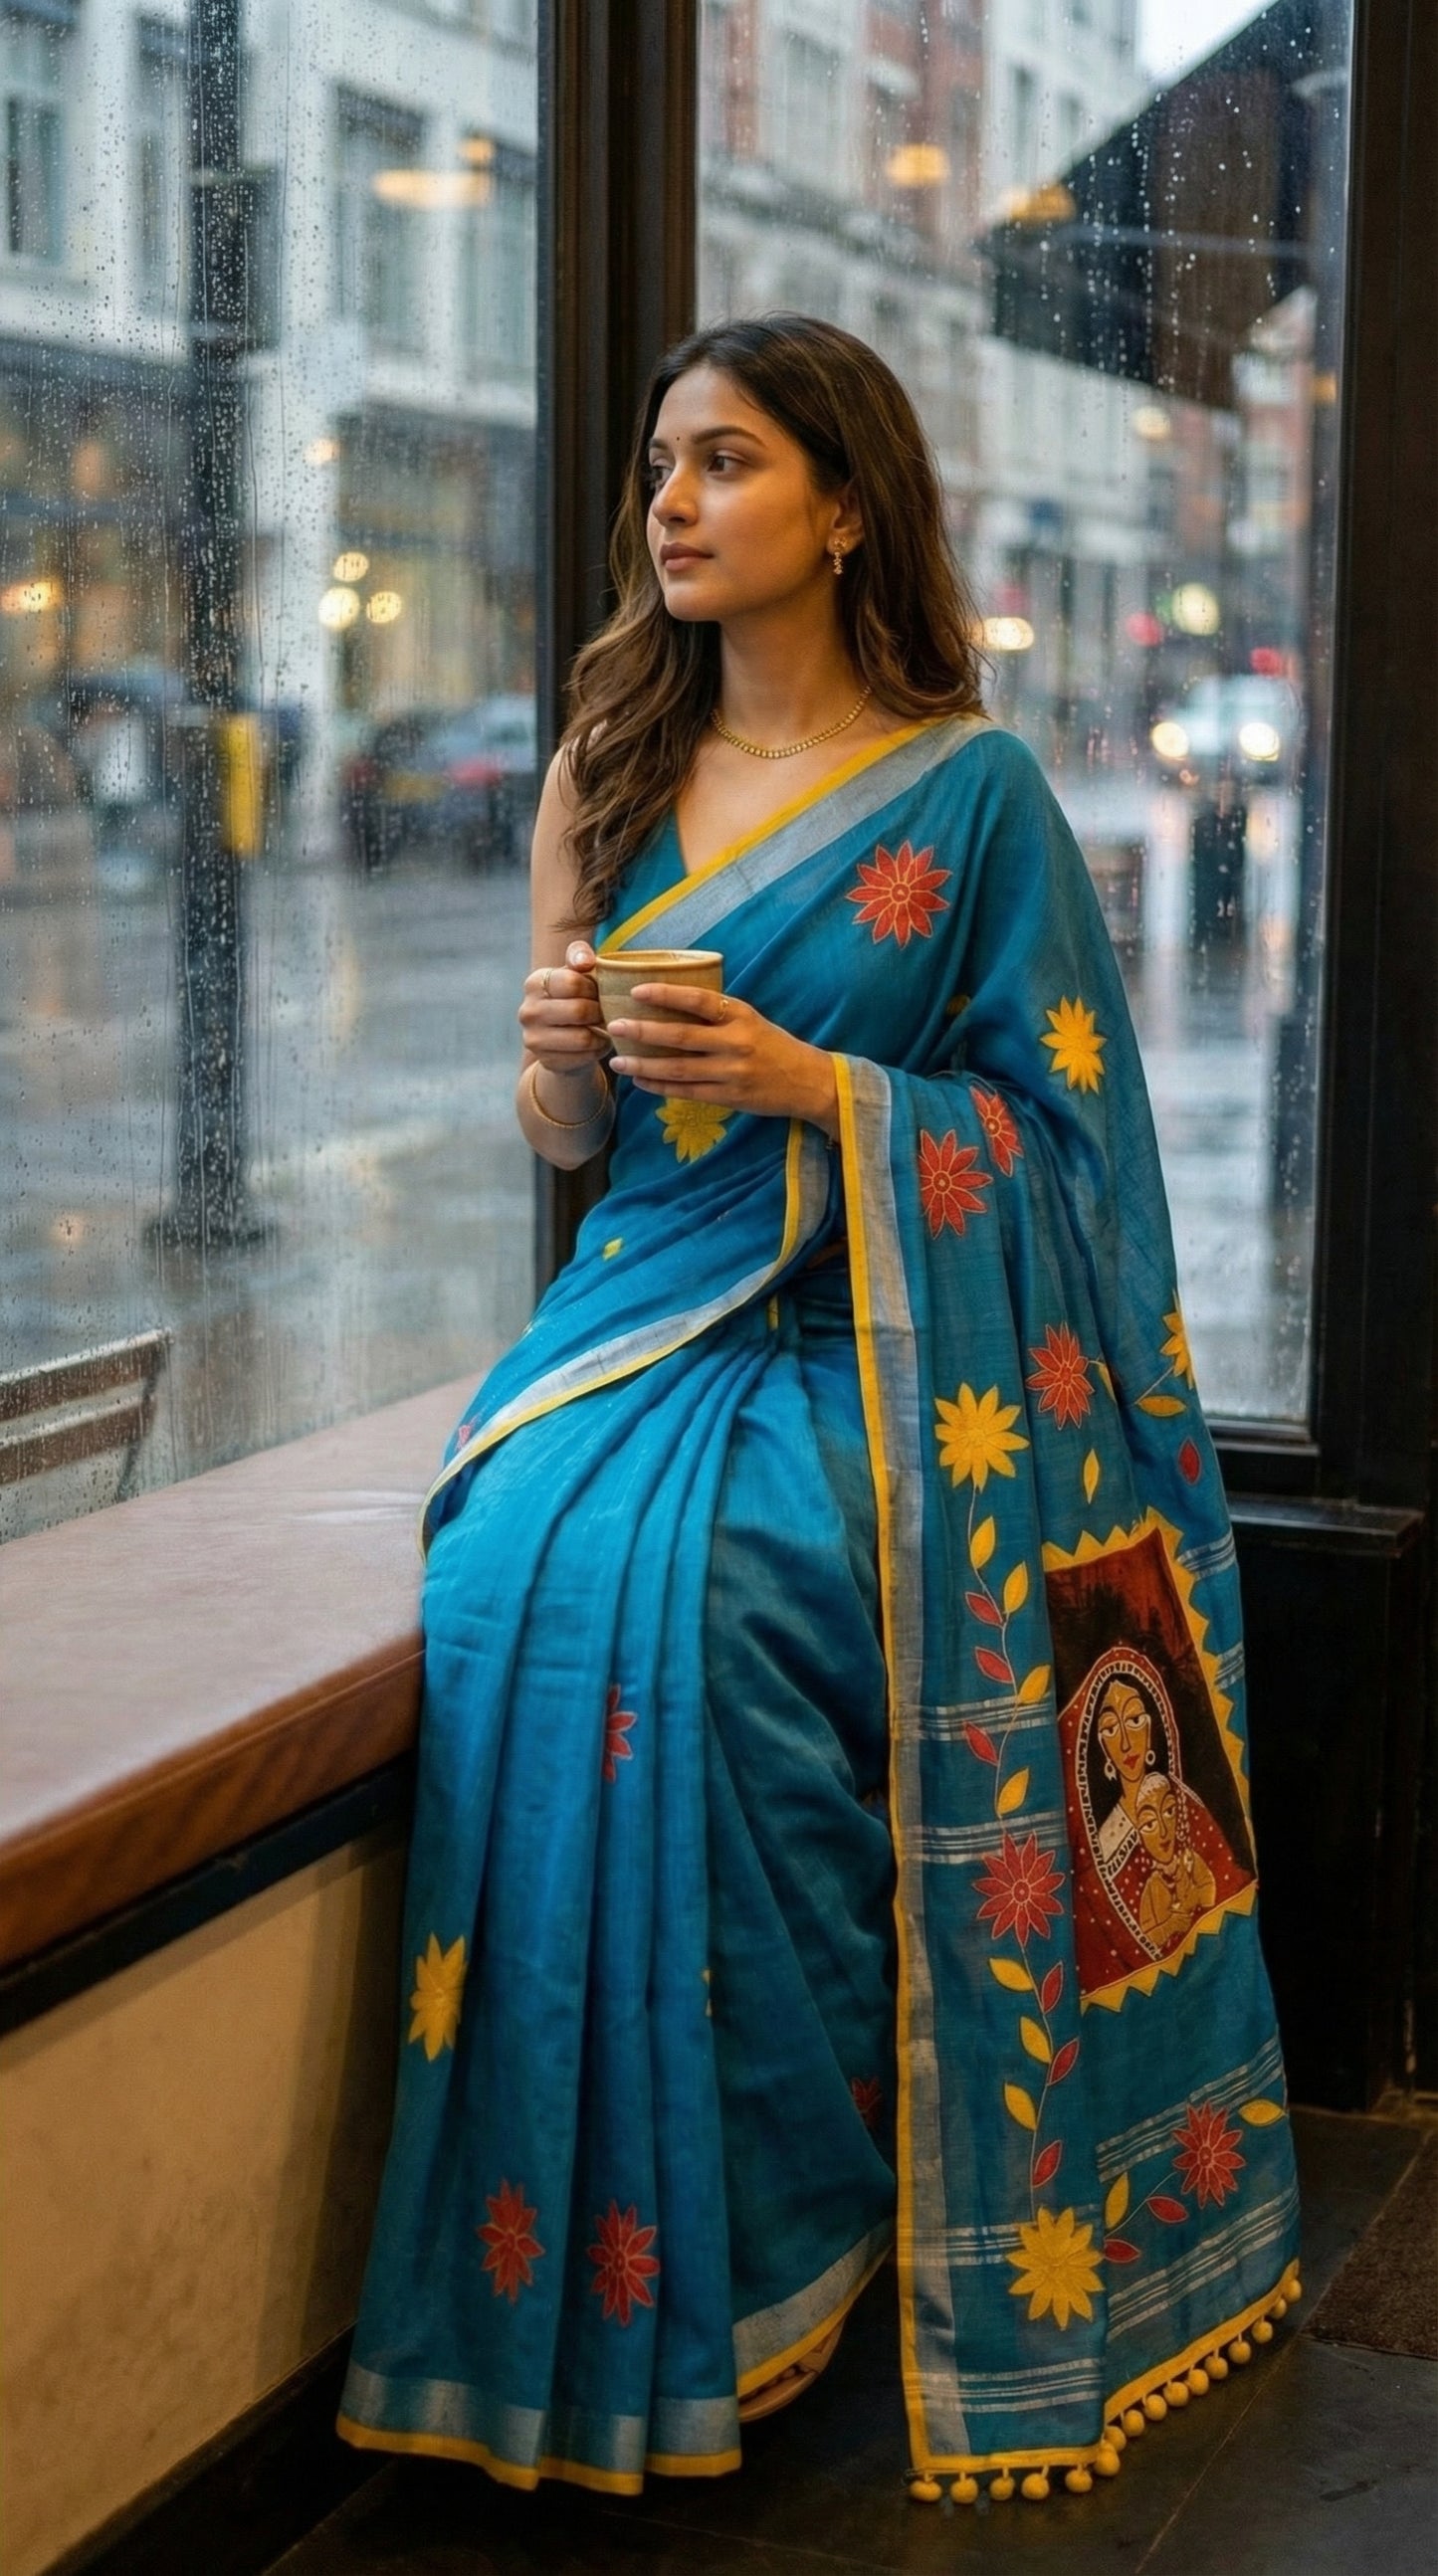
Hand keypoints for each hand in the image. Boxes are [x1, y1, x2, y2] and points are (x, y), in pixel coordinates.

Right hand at [518, 941, 606, 1081]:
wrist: (563, 1039)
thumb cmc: (575, 998)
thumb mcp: (577, 973)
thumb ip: (580, 956)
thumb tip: (585, 961)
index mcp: (534, 983)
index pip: (572, 982)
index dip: (592, 987)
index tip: (596, 991)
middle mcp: (528, 1011)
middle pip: (579, 1011)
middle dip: (599, 1011)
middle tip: (605, 1012)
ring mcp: (534, 1039)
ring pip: (583, 1037)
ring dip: (601, 1033)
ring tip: (603, 1027)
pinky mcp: (547, 1061)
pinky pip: (584, 1057)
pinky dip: (597, 1050)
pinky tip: (596, 1042)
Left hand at [608, 985, 838, 1135]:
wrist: (807, 1081)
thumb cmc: (773, 1045)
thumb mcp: (750, 1019)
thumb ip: (716, 1013)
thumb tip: (669, 1001)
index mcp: (740, 1015)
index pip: (698, 1000)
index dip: (666, 994)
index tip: (636, 991)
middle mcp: (736, 1042)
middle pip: (681, 1036)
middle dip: (643, 1032)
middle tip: (614, 1026)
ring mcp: (732, 1073)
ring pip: (678, 1069)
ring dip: (644, 1066)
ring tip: (618, 1061)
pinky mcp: (729, 1097)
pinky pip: (687, 1092)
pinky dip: (660, 1088)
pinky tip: (640, 1082)